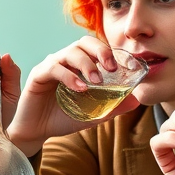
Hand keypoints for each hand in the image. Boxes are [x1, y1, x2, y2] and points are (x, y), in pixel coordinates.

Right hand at [6, 37, 140, 156]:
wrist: (37, 132)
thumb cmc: (63, 118)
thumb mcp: (93, 114)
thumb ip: (112, 106)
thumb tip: (137, 100)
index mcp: (79, 65)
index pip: (96, 48)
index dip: (111, 52)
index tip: (127, 66)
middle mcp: (65, 61)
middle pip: (84, 42)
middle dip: (101, 51)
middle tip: (111, 68)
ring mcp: (51, 66)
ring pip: (70, 52)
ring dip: (86, 64)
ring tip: (96, 81)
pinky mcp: (38, 75)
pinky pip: (54, 68)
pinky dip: (69, 76)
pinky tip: (80, 88)